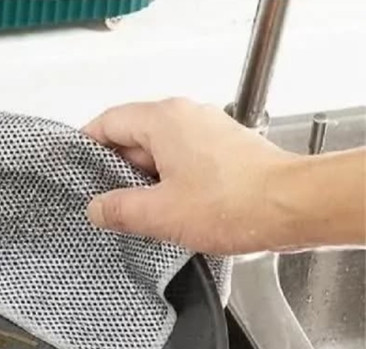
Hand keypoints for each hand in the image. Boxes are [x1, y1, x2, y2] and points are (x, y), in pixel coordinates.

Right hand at [82, 98, 296, 254]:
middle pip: (132, 137)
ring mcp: (206, 133)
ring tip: (134, 215)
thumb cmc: (234, 203)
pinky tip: (165, 213)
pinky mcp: (222, 152)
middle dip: (114, 172)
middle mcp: (185, 117)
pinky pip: (181, 162)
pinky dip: (166, 183)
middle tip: (102, 204)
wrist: (292, 207)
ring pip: (157, 152)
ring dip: (142, 182)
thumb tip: (96, 208)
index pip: (109, 122)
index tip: (73, 170)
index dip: (86, 147)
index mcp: (164, 120)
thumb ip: (118, 209)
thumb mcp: (159, 214)